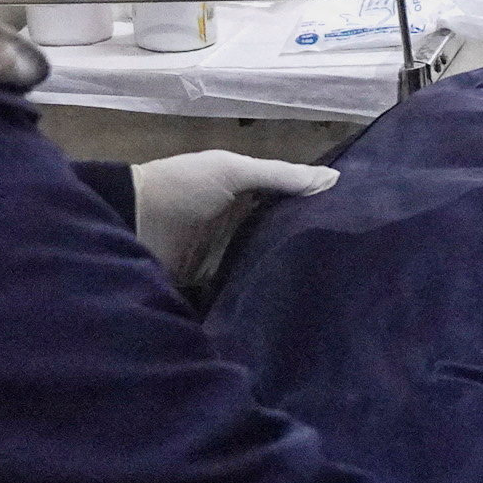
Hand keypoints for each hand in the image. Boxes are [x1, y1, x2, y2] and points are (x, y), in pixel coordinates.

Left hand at [131, 152, 339, 295]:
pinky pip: (244, 294)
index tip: (355, 231)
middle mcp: (241, 228)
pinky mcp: (214, 287)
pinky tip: (291, 311)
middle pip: (281, 241)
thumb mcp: (232, 171)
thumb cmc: (182, 188)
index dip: (318, 215)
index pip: (291, 207)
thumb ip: (280, 176)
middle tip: (350, 270)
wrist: (127, 224)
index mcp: (247, 197)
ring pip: (267, 269)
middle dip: (307, 252)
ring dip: (287, 278)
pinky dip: (260, 300)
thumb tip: (336, 179)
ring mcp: (227, 259)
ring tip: (331, 294)